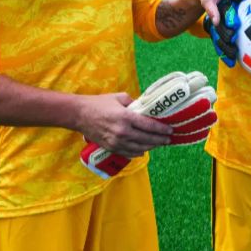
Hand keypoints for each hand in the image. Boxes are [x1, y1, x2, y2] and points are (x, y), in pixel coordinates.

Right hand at [80, 72, 216, 178]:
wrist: (79, 115)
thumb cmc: (99, 103)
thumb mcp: (119, 97)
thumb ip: (134, 103)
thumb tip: (145, 108)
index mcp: (126, 117)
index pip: (149, 126)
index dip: (162, 129)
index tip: (171, 130)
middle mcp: (123, 132)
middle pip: (147, 139)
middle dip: (160, 140)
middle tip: (169, 138)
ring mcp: (117, 142)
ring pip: (140, 148)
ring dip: (152, 147)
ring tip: (159, 144)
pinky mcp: (111, 148)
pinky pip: (129, 153)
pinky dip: (139, 152)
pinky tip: (145, 150)